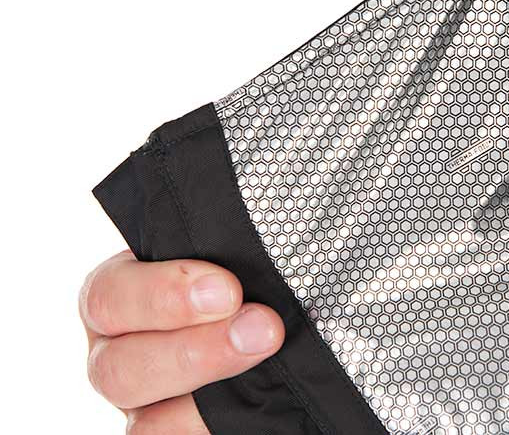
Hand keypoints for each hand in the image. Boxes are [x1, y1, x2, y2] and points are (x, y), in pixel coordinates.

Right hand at [79, 250, 284, 433]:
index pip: (109, 298)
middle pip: (117, 371)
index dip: (163, 297)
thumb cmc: (252, 271)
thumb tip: (270, 212)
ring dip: (208, 404)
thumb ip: (232, 241)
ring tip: (269, 371)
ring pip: (146, 425)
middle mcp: (122, 353)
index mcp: (122, 296)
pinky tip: (263, 407)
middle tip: (263, 329)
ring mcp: (148, 405)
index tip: (228, 289)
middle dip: (193, 352)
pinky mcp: (182, 432)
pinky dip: (213, 431)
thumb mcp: (234, 248)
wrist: (282, 316)